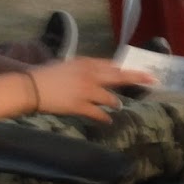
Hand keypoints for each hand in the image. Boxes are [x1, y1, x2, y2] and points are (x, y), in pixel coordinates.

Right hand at [28, 57, 156, 120]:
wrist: (31, 87)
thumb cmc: (45, 74)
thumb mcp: (67, 65)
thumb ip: (84, 68)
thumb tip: (97, 74)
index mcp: (86, 63)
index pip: (112, 65)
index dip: (128, 68)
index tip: (142, 70)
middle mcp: (90, 75)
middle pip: (119, 76)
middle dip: (137, 78)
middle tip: (153, 80)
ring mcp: (86, 91)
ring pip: (110, 98)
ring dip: (115, 103)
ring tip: (118, 106)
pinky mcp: (80, 106)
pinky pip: (98, 113)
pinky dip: (104, 117)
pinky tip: (108, 120)